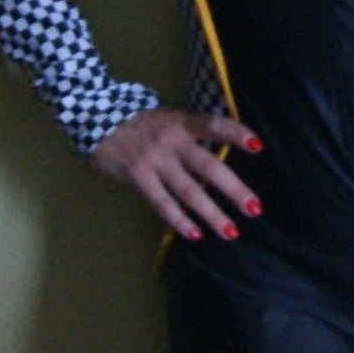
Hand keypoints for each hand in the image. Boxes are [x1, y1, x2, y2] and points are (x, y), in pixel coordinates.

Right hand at [90, 107, 263, 241]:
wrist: (95, 118)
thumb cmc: (142, 125)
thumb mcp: (168, 120)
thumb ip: (192, 137)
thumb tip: (223, 161)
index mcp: (182, 123)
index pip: (214, 125)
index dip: (236, 133)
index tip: (258, 146)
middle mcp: (171, 140)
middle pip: (208, 166)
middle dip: (233, 189)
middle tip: (254, 209)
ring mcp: (154, 159)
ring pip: (188, 190)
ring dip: (211, 213)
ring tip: (231, 232)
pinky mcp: (138, 175)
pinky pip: (161, 202)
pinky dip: (179, 220)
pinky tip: (195, 234)